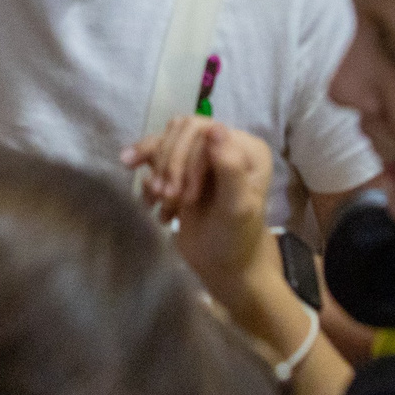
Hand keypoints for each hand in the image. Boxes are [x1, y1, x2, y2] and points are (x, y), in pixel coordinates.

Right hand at [125, 118, 278, 314]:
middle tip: (168, 198)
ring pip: (165, 142)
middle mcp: (225, 145)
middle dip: (169, 165)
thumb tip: (214, 127)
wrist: (223, 267)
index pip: (203, 130)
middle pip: (181, 131)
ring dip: (156, 171)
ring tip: (156, 201)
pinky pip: (155, 158)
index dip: (186, 160)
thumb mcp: (236, 207)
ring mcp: (201, 156)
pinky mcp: (183, 170)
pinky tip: (149, 204)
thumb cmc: (235, 239)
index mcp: (246, 148)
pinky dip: (147, 180)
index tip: (185, 197)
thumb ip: (230, 168)